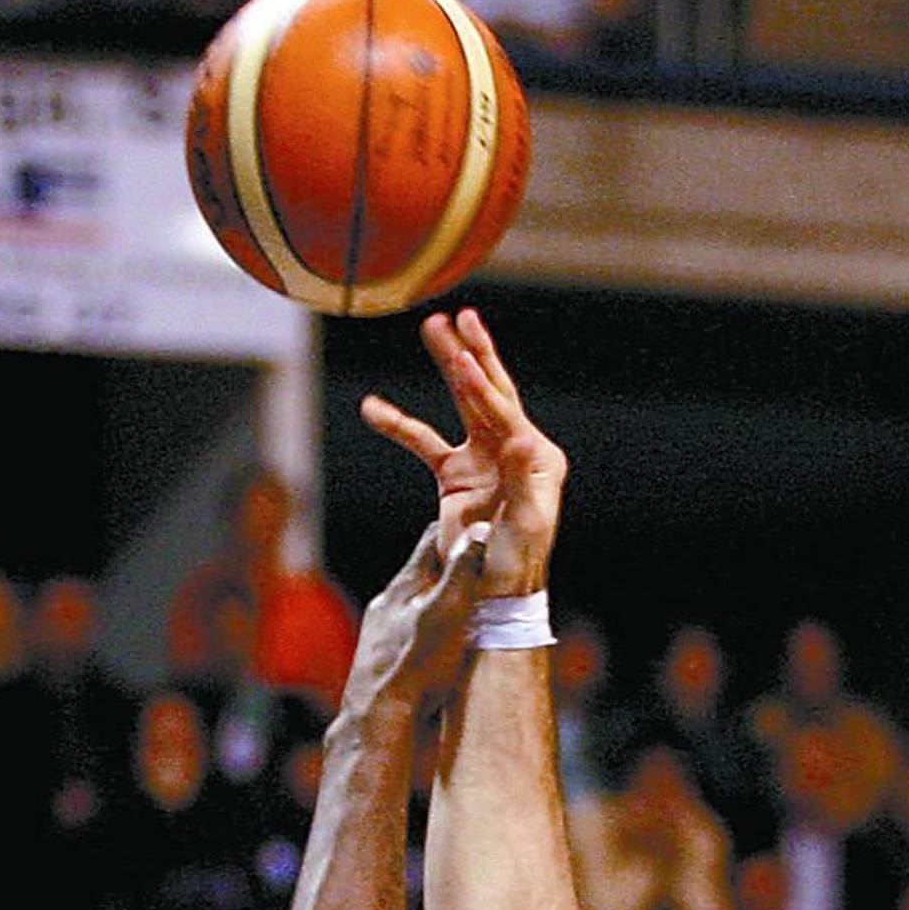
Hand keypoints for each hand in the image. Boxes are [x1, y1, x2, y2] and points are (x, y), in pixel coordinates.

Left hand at [337, 518, 490, 723]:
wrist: (377, 719)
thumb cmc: (414, 667)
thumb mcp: (447, 613)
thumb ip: (462, 572)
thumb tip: (479, 530)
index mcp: (404, 586)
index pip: (432, 539)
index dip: (460, 528)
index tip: (484, 524)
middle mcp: (387, 604)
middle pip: (423, 572)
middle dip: (452, 567)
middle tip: (483, 568)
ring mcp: (380, 632)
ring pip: (415, 604)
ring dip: (439, 602)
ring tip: (466, 610)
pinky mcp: (381, 660)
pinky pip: (409, 633)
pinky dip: (428, 630)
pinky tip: (438, 648)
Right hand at [362, 309, 566, 598]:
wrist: (493, 594)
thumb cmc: (516, 563)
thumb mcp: (523, 523)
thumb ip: (522, 477)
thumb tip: (523, 435)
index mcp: (537, 457)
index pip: (504, 412)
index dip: (481, 385)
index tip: (461, 356)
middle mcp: (514, 449)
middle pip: (490, 391)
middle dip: (473, 353)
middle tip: (459, 315)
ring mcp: (484, 458)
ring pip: (462, 404)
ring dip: (447, 366)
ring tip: (432, 328)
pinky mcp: (457, 475)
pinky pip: (424, 442)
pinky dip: (399, 426)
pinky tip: (371, 408)